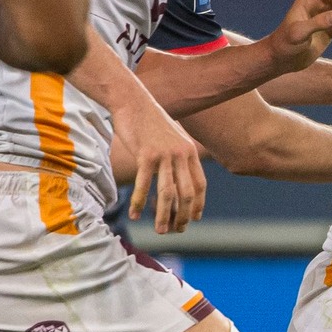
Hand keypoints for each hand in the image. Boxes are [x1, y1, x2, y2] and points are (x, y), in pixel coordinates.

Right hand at [111, 94, 205, 233]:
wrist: (132, 100)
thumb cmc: (149, 121)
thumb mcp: (172, 136)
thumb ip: (179, 154)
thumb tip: (180, 174)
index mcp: (190, 152)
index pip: (200, 185)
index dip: (199, 205)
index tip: (195, 219)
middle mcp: (181, 155)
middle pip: (186, 194)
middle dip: (183, 216)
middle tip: (176, 231)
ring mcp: (164, 155)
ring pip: (167, 194)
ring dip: (164, 216)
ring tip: (160, 231)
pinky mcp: (145, 154)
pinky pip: (143, 185)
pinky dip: (138, 202)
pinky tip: (133, 214)